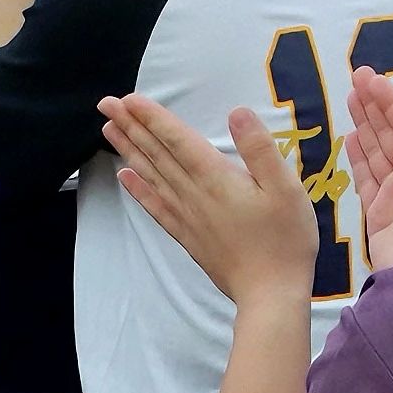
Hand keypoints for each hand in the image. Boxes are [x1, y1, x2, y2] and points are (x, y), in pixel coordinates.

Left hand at [97, 95, 316, 302]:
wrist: (270, 293)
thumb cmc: (285, 239)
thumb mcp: (286, 188)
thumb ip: (259, 149)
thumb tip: (237, 112)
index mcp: (217, 178)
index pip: (178, 140)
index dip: (154, 118)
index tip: (129, 99)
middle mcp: (194, 194)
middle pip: (158, 154)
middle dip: (132, 126)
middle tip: (106, 104)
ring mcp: (187, 216)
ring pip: (152, 176)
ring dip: (129, 151)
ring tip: (108, 130)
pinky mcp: (188, 235)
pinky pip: (156, 207)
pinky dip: (138, 190)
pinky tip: (125, 177)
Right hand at [346, 65, 392, 273]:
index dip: (390, 101)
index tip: (370, 78)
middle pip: (392, 133)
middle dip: (374, 106)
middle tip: (355, 77)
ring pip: (377, 150)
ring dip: (364, 123)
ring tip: (349, 97)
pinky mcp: (378, 212)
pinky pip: (365, 176)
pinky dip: (358, 156)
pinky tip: (351, 136)